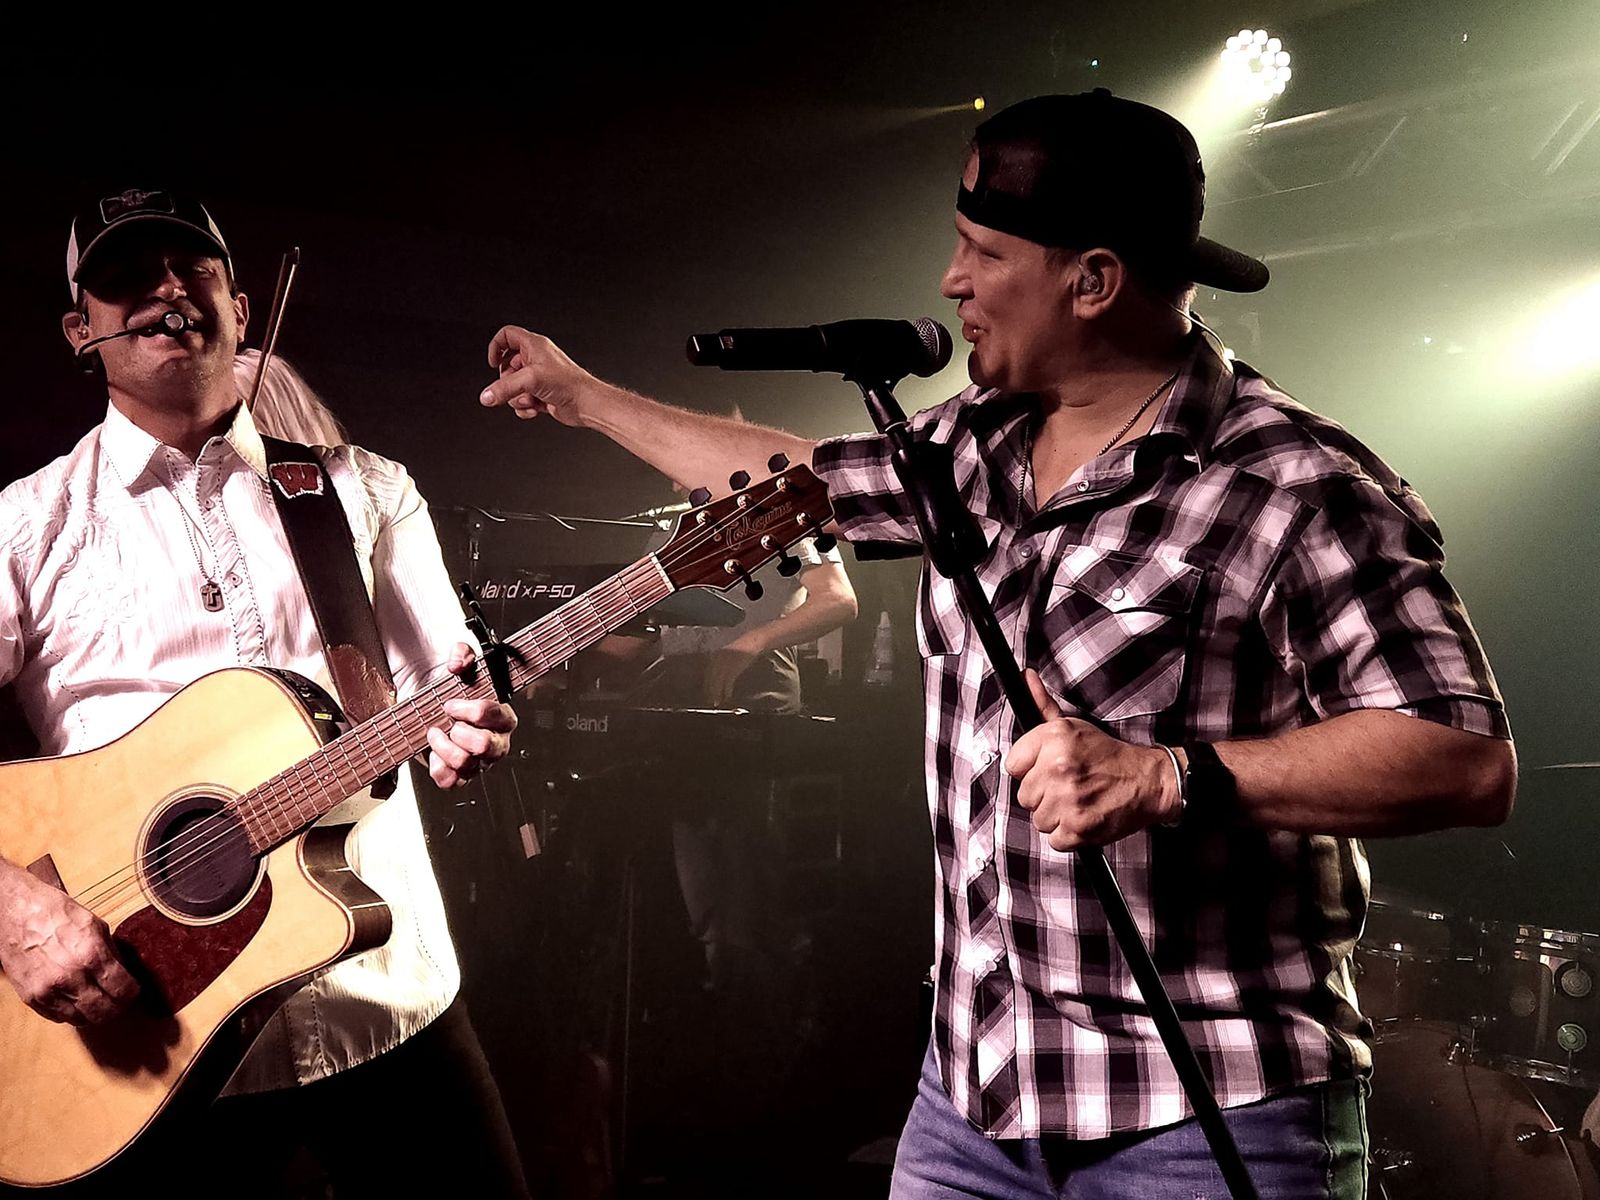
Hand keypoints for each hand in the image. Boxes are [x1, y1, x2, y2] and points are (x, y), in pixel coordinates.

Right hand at [0, 863, 139, 1024]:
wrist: (15, 911)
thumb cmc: (54, 913)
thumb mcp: (95, 924)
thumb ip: (111, 952)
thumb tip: (124, 972)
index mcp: (90, 954)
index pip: (122, 989)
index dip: (132, 993)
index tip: (134, 991)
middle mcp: (69, 976)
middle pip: (103, 1011)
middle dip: (117, 1009)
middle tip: (121, 1003)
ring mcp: (47, 990)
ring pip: (81, 1019)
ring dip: (94, 1015)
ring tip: (100, 1003)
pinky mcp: (30, 997)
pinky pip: (58, 1017)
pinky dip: (71, 1014)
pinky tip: (77, 1002)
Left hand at [427, 642, 518, 788]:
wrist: (430, 704)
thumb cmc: (451, 686)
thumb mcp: (460, 661)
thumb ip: (463, 652)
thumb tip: (458, 663)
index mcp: (503, 716)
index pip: (496, 715)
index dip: (471, 710)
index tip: (451, 703)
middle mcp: (496, 741)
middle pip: (485, 746)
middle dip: (460, 731)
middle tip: (447, 719)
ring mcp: (479, 762)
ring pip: (466, 764)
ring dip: (443, 746)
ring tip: (435, 733)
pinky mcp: (460, 776)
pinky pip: (451, 782)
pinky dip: (438, 767)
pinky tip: (434, 751)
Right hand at [479, 326, 599, 425]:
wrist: (586, 404)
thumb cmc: (569, 384)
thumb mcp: (530, 380)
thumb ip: (504, 388)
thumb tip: (486, 396)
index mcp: (534, 346)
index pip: (507, 336)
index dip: (496, 347)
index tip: (493, 363)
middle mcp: (536, 360)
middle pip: (506, 367)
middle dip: (508, 383)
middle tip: (516, 387)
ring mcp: (538, 378)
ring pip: (513, 387)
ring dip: (518, 398)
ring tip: (532, 399)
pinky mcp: (541, 395)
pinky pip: (521, 401)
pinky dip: (525, 407)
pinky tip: (536, 408)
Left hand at [704, 642, 759, 706]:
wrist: (752, 643)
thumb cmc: (743, 649)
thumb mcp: (729, 655)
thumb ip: (722, 663)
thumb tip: (718, 677)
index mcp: (715, 656)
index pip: (708, 674)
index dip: (707, 685)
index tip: (707, 693)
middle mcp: (717, 660)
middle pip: (711, 679)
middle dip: (710, 691)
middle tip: (710, 700)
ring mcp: (725, 664)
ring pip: (717, 683)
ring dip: (717, 694)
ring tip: (717, 702)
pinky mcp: (733, 669)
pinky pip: (727, 683)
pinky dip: (726, 691)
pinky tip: (727, 697)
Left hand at [1003, 669, 1180, 850]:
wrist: (1147, 781)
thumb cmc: (1109, 755)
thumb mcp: (1074, 725)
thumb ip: (1043, 704)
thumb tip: (1025, 677)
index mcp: (1054, 739)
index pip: (1012, 765)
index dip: (1030, 770)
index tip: (1047, 770)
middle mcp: (1057, 768)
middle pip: (1024, 795)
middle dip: (1044, 794)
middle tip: (1068, 786)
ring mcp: (1067, 800)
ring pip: (1038, 820)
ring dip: (1056, 815)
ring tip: (1077, 801)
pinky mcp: (1078, 828)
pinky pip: (1054, 839)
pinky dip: (1068, 834)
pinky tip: (1083, 817)